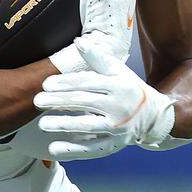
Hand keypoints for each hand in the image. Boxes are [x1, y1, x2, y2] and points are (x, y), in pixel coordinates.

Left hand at [34, 69, 174, 159]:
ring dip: (64, 125)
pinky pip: (93, 148)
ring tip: (43, 124)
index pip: (88, 82)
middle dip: (59, 101)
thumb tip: (77, 41)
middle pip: (85, 102)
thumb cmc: (129, 88)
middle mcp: (119, 105)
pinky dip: (73, 150)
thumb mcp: (117, 70)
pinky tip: (53, 148)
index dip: (66, 83)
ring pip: (88, 126)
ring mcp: (118, 127)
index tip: (46, 84)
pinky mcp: (116, 145)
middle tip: (37, 101)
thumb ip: (96, 57)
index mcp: (118, 85)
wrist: (154, 116)